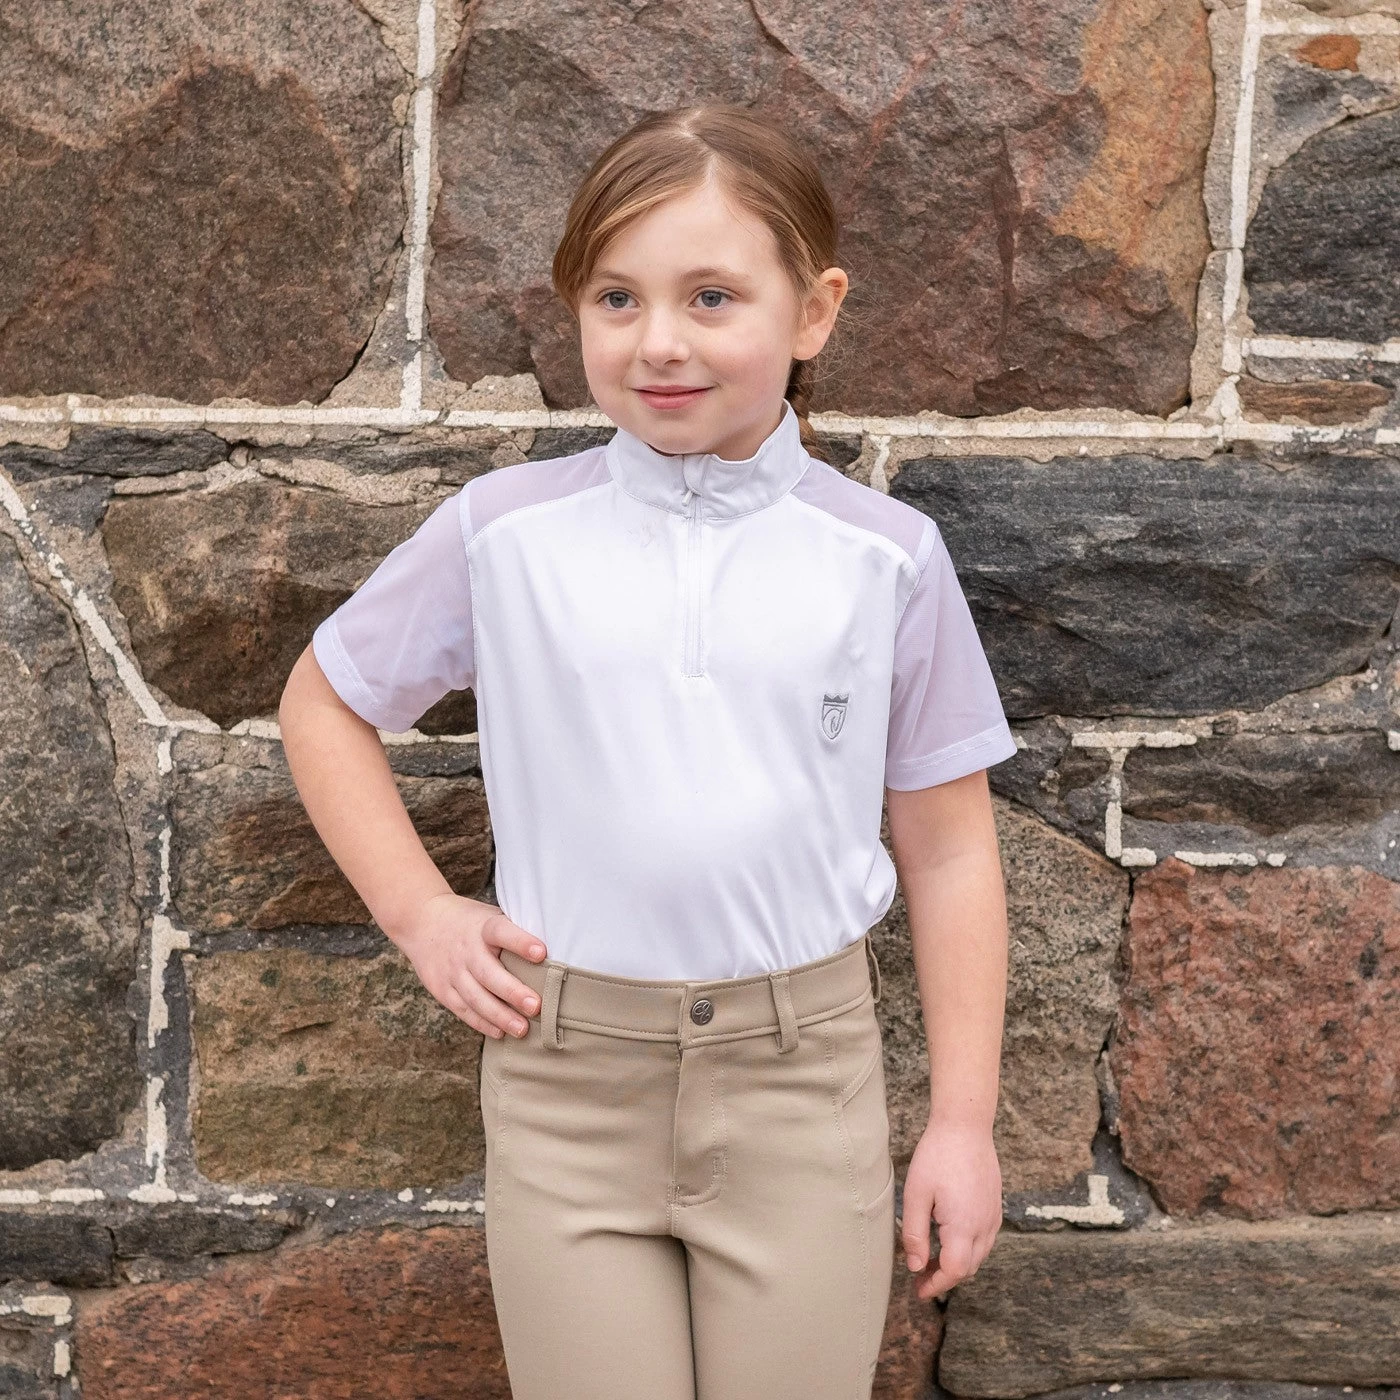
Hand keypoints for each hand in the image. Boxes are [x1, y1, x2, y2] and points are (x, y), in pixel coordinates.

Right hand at [395, 893, 547, 1039]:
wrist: (422, 920)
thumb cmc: (470, 921)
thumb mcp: (490, 916)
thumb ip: (514, 931)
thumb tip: (555, 948)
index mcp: (483, 927)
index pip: (502, 932)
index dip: (521, 942)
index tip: (542, 953)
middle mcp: (466, 949)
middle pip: (489, 973)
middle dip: (512, 992)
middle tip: (536, 1006)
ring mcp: (452, 971)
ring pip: (476, 998)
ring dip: (500, 1016)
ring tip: (522, 1029)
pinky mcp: (442, 989)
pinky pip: (463, 1009)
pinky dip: (481, 1023)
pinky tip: (500, 1032)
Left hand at [899, 1118, 1002, 1299]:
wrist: (966, 1125)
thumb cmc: (937, 1155)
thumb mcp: (916, 1195)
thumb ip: (914, 1234)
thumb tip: (914, 1266)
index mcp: (964, 1226)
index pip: (954, 1271)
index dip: (936, 1284)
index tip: (919, 1290)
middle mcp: (985, 1225)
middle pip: (968, 1268)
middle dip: (944, 1277)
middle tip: (919, 1276)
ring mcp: (993, 1216)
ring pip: (978, 1255)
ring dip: (957, 1264)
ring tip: (930, 1259)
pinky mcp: (994, 1206)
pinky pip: (984, 1238)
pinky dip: (967, 1248)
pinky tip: (948, 1238)